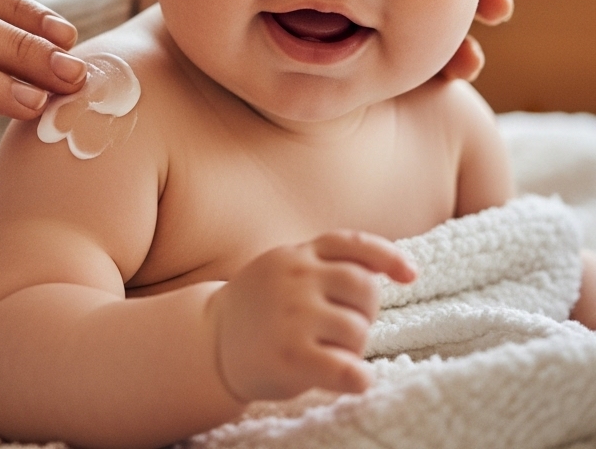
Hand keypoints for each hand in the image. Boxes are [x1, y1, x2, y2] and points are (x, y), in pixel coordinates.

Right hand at [211, 231, 415, 402]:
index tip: (410, 275)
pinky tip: (351, 379)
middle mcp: (296, 279)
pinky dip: (358, 377)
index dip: (387, 256)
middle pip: (365, 289)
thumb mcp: (284, 270)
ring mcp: (293, 316)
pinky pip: (347, 368)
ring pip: (358, 331)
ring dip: (354, 347)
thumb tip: (381, 268)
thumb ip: (323, 264)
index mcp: (297, 255)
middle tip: (343, 326)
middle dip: (365, 311)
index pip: (350, 243)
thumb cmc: (261, 308)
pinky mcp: (291, 356)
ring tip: (330, 351)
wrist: (212, 341)